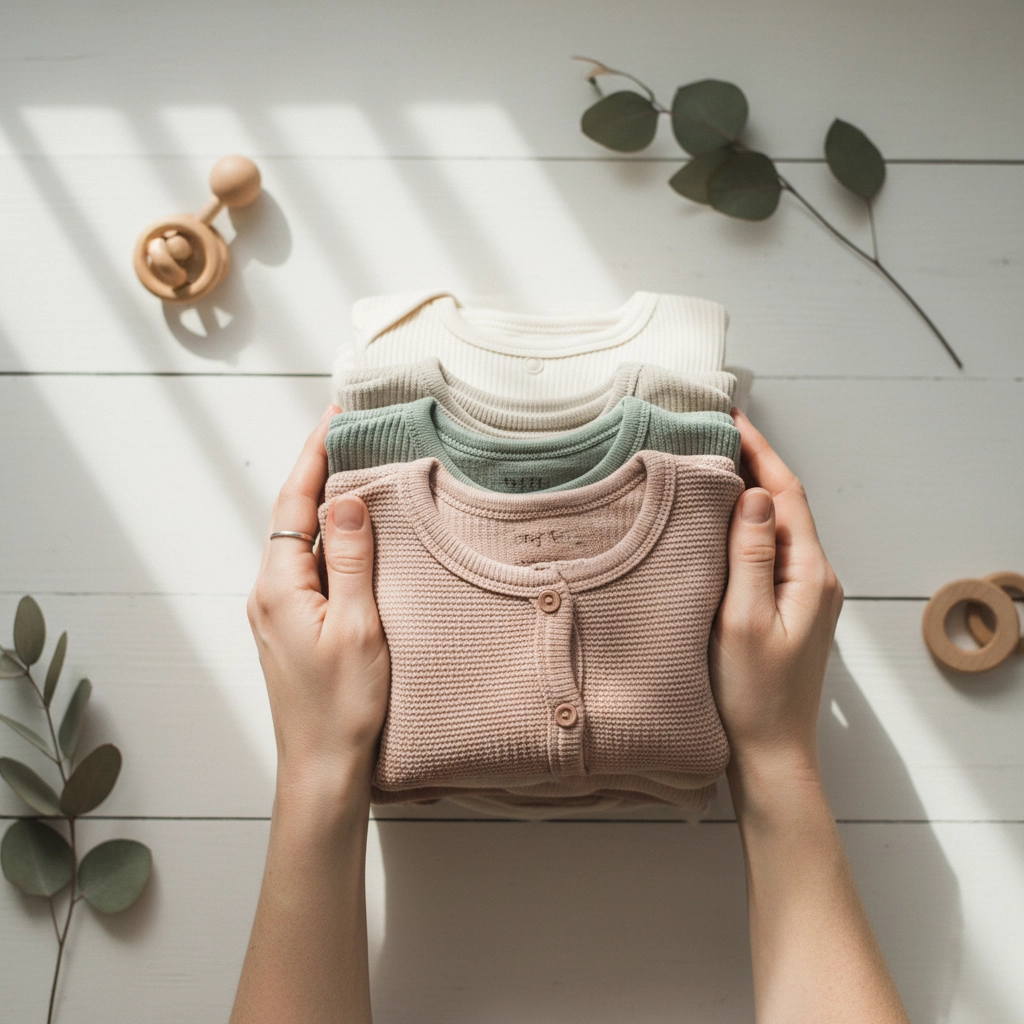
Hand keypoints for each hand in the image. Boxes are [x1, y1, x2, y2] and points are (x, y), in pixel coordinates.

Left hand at [247, 406, 389, 804]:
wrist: (322, 768)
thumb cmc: (342, 707)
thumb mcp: (359, 628)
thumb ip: (351, 560)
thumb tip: (346, 499)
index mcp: (279, 588)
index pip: (294, 504)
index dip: (315, 456)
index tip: (336, 417)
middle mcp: (270, 593)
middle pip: (293, 516)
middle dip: (320, 470)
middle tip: (354, 433)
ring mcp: (280, 611)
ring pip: (302, 542)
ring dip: (327, 504)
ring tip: (360, 469)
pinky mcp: (295, 626)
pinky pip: (311, 567)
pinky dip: (333, 541)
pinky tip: (358, 534)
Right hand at [710, 409, 843, 780]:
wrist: (769, 753)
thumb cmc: (753, 695)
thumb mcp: (744, 620)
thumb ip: (749, 555)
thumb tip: (752, 496)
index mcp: (810, 574)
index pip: (786, 495)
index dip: (761, 453)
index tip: (732, 419)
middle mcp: (814, 577)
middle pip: (783, 505)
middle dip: (752, 465)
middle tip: (711, 434)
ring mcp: (802, 594)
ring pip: (773, 528)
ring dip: (746, 494)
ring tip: (709, 466)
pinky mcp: (785, 608)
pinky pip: (765, 553)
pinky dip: (741, 527)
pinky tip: (716, 523)